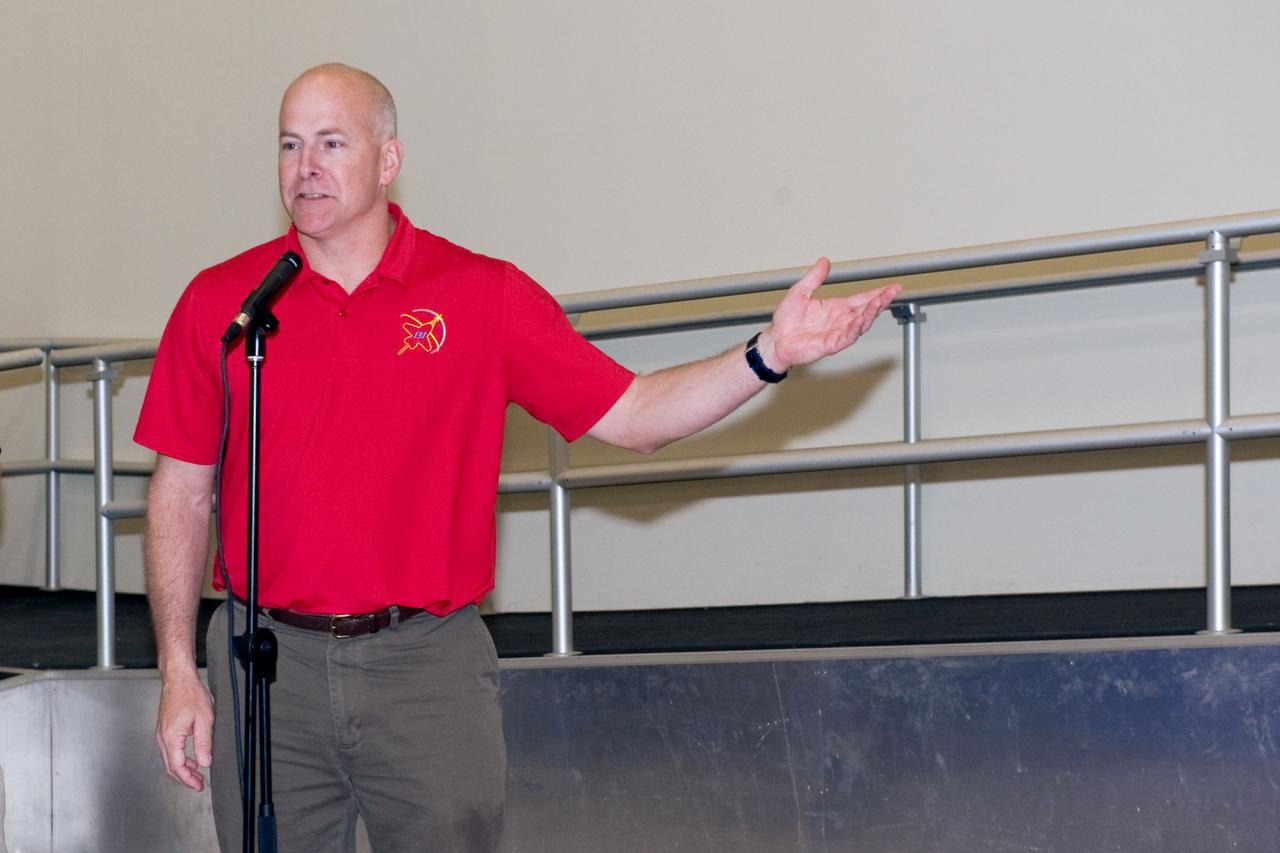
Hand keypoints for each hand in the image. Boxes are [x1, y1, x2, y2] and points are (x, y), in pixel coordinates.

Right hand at [155, 671, 214, 791]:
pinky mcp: (164, 729)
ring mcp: (162, 734)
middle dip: (185, 778)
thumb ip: (204, 743)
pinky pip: (170, 750)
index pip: (177, 767)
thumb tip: (205, 763)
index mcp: (171, 738)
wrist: (178, 679)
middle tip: (199, 784)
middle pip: (171, 766)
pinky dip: (180, 758)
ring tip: (197, 773)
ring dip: (183, 768)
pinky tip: (191, 758)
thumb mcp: (204, 720)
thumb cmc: (190, 694)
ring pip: (170, 759)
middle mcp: (162, 738)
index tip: (198, 786)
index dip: (188, 780)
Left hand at [757, 258, 901, 372]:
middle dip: (881, 301)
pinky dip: (856, 328)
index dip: (878, 293)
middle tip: (893, 291)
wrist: (776, 340)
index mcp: (837, 308)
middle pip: (867, 310)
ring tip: (880, 302)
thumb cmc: (786, 321)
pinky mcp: (832, 344)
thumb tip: (824, 261)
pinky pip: (848, 336)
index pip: (863, 299)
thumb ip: (814, 278)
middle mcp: (841, 320)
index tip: (893, 287)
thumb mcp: (800, 292)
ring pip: (861, 323)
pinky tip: (862, 319)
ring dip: (871, 313)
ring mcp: (838, 332)